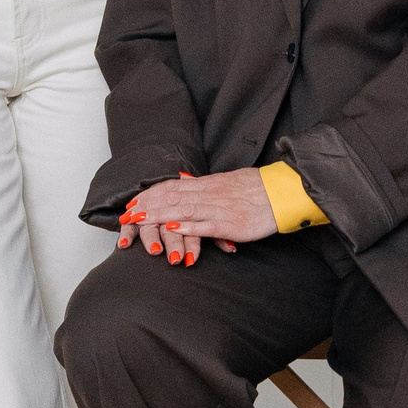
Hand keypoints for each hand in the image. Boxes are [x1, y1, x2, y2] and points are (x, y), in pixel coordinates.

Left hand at [117, 169, 275, 264]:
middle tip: (126, 214)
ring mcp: (218, 209)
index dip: (150, 195)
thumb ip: (201, 184)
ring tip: (140, 221)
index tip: (132, 202)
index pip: (171, 188)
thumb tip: (180, 178)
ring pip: (183, 210)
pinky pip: (205, 226)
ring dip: (159, 216)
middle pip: (172, 198)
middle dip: (147, 207)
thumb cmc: (255, 189)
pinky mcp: (229, 225)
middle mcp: (209, 195)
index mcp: (207, 185)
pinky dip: (187, 227)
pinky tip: (171, 229)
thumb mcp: (225, 181)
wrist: (280, 193)